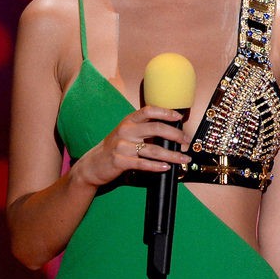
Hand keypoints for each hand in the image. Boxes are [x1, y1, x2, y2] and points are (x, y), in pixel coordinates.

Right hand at [72, 106, 190, 187]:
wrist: (92, 164)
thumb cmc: (115, 147)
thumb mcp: (127, 133)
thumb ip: (144, 130)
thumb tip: (171, 132)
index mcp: (129, 121)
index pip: (149, 111)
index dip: (165, 112)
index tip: (179, 117)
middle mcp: (126, 131)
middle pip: (156, 129)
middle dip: (175, 135)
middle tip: (186, 142)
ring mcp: (122, 146)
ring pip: (153, 149)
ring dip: (172, 155)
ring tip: (183, 159)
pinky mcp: (120, 161)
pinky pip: (143, 163)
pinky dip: (157, 166)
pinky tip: (167, 167)